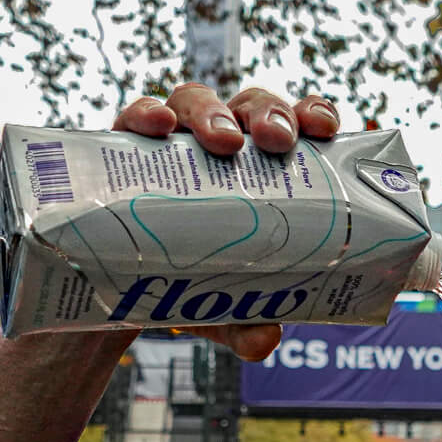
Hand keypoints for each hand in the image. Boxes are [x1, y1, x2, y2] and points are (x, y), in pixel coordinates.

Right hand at [110, 84, 342, 361]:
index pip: (294, 126)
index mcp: (261, 171)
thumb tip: (264, 340)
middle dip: (268, 114)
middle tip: (277, 143)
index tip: (323, 129)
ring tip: (223, 142)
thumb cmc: (190, 286)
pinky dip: (146, 114)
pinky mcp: (121, 149)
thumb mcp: (224, 312)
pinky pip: (132, 118)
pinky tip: (158, 127)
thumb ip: (250, 325)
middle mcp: (219, 146)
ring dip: (212, 113)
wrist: (118, 297)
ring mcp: (171, 143)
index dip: (311, 115)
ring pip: (195, 101)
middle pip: (250, 106)